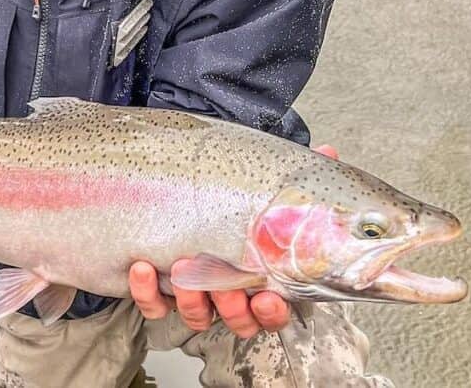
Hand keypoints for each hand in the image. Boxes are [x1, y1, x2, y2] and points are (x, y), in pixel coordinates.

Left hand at [128, 143, 339, 338]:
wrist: (183, 186)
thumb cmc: (235, 195)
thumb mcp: (267, 183)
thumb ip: (298, 175)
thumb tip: (329, 153)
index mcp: (260, 276)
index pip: (274, 309)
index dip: (272, 311)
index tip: (267, 296)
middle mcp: (230, 290)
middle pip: (238, 318)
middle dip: (233, 307)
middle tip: (226, 286)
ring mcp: (195, 292)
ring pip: (198, 315)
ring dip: (192, 300)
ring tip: (182, 269)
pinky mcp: (159, 288)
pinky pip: (154, 303)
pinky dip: (147, 292)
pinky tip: (141, 268)